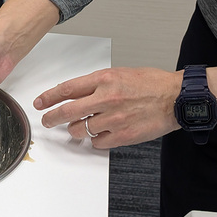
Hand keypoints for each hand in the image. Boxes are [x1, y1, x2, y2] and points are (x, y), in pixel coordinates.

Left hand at [33, 67, 182, 148]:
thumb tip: (76, 93)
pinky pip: (97, 142)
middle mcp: (106, 98)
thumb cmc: (151, 83)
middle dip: (52, 118)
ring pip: (80, 129)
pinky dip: (95, 139)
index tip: (40, 102)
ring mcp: (114, 119)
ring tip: (79, 127)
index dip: (49, 97)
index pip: (67, 89)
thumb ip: (96, 84)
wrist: (176, 98)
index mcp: (104, 80)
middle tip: (47, 121)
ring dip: (76, 130)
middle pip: (67, 112)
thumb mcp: (119, 74)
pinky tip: (100, 134)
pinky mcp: (122, 135)